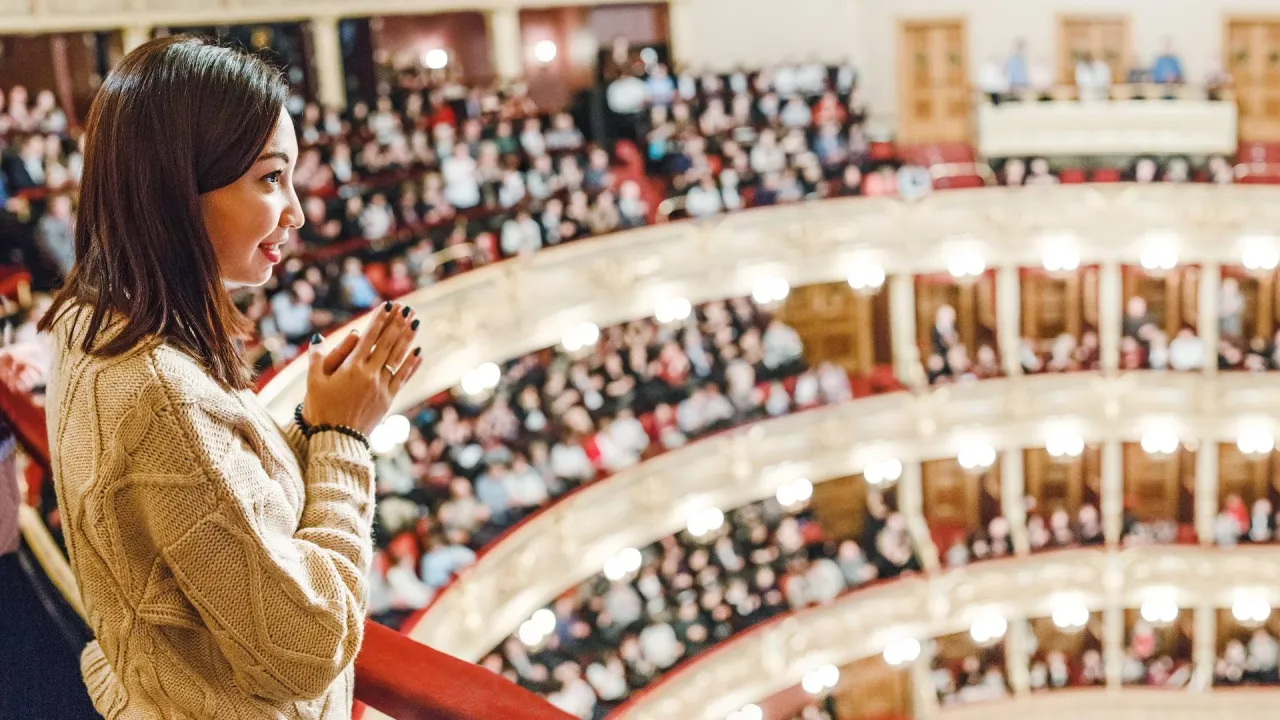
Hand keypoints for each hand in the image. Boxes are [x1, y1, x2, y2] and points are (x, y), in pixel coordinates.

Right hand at [302, 301, 422, 436]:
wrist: (337, 437)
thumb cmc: (321, 409)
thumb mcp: (313, 382)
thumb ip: (316, 358)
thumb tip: (318, 338)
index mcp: (351, 367)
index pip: (369, 337)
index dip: (380, 319)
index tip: (389, 305)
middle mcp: (369, 374)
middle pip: (387, 343)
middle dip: (398, 323)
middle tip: (408, 307)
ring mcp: (381, 386)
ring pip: (398, 358)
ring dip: (408, 339)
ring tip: (416, 322)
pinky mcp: (388, 399)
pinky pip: (402, 378)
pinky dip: (411, 364)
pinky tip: (418, 353)